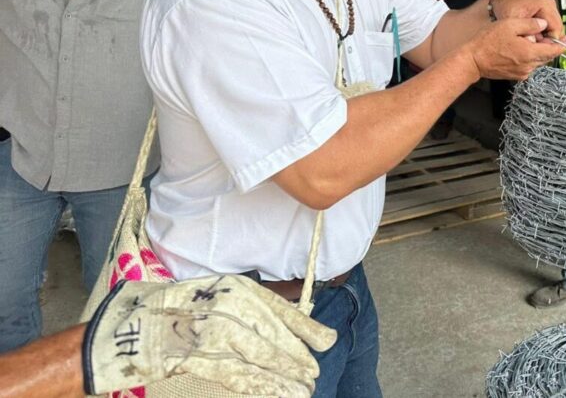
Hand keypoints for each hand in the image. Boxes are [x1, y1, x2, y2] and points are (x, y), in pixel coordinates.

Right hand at [85, 275, 336, 396]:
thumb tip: (284, 328)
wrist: (131, 324)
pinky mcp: (200, 358)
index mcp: (239, 289)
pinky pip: (239, 376)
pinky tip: (280, 394)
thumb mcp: (220, 296)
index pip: (282, 310)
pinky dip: (263, 387)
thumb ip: (251, 309)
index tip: (325, 343)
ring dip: (286, 378)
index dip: (306, 330)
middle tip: (312, 374)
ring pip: (263, 359)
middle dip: (297, 359)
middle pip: (276, 338)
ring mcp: (216, 332)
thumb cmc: (177, 309)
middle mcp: (232, 307)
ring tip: (302, 390)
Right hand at [467, 17, 563, 79]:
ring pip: (538, 61)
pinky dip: (530, 57)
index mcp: (530, 53)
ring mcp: (522, 73)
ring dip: (539, 51)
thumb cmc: (487, 42)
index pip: (554, 51)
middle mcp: (529, 66)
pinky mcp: (515, 75)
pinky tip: (522, 48)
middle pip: (547, 57)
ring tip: (533, 39)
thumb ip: (530, 24)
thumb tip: (543, 24)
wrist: (472, 61)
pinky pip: (529, 65)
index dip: (562, 45)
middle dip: (550, 47)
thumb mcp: (510, 25)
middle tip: (552, 36)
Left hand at [492, 0, 564, 40]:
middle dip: (547, 39)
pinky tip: (534, 34)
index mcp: (544, 4)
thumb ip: (524, 33)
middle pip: (557, 29)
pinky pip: (550, 26)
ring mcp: (549, 7)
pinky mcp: (547, 11)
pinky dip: (544, 32)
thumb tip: (534, 43)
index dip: (550, 41)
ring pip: (555, 28)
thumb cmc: (506, 7)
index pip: (556, 28)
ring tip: (532, 38)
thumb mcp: (512, 21)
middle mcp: (549, 4)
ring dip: (546, 36)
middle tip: (535, 44)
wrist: (501, 0)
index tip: (541, 47)